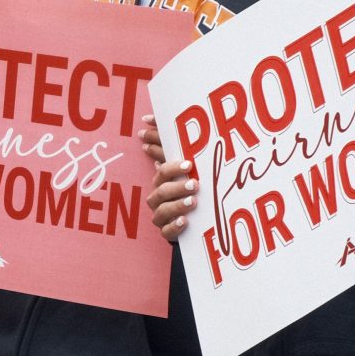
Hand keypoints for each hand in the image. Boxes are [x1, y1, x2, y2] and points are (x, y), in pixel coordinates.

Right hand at [142, 117, 200, 239]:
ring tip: (193, 202)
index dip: (172, 167)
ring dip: (177, 205)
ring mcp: (161, 215)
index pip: (163, 171)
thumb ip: (180, 151)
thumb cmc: (190, 189)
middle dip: (177, 187)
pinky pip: (166, 231)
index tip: (188, 164)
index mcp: (163, 181)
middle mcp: (159, 197)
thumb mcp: (189, 171)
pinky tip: (185, 221)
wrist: (193, 218)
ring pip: (162, 211)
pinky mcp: (167, 231)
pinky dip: (174, 226)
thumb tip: (168, 124)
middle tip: (195, 184)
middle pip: (162, 191)